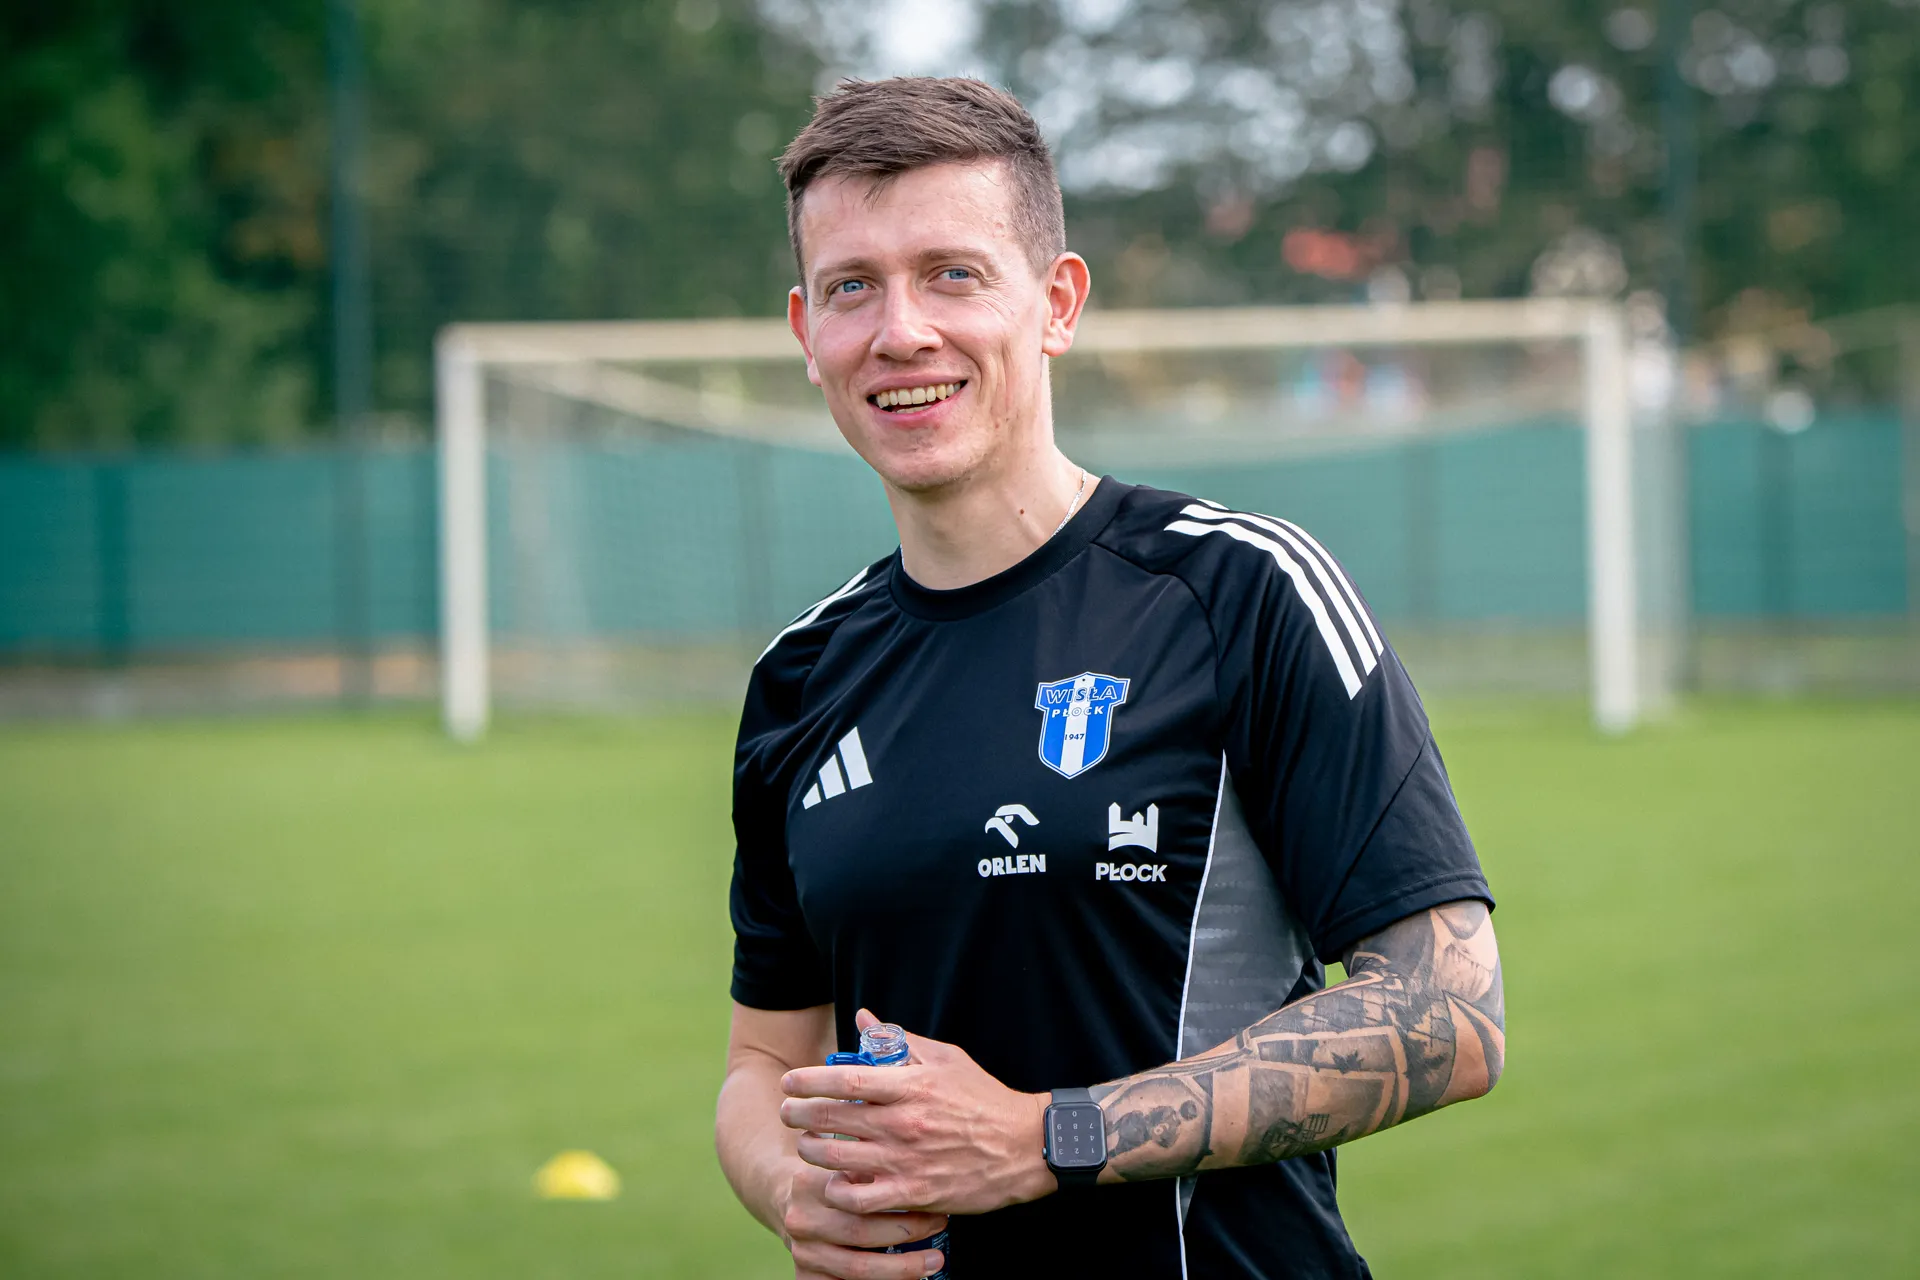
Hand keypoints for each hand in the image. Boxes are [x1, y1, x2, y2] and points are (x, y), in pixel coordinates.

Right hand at [778, 1160, 948, 1279]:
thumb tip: (920, 1174)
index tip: (934, 1203)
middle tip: (940, 1226)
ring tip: (933, 1261)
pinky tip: (904, 1279)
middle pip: (861, 1233)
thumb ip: (869, 1168)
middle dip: (908, 1233)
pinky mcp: (805, 1276)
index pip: (859, 1198)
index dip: (901, 1205)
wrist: (785, 1200)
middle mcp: (801, 1220)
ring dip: (901, 1268)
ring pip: (857, 1269)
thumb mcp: (841, 1164)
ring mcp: (802, 1252)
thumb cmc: (828, 1180)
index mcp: (807, 1185)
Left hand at [780, 1009, 1055, 1216]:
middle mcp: (903, 1123)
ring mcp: (906, 1161)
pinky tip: (835, 1183)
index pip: (844, 1078)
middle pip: (830, 1119)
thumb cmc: (984, 1098)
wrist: (1025, 1147)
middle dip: (797, 1115)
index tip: (789, 1080)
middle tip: (787, 1112)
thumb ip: (899, 1040)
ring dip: (812, 1151)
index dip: (808, 1080)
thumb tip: (862, 1019)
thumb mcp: (946, 1058)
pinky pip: (859, 1199)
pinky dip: (839, 1191)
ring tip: (807, 1144)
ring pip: (836, 1159)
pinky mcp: (913, 1194)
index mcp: (910, 1085)